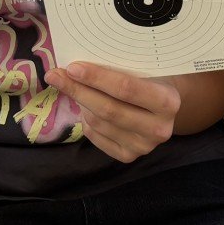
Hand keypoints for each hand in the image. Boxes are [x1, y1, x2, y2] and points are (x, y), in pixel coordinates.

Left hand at [45, 63, 179, 162]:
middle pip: (108, 109)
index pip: (126, 89)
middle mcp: (159, 129)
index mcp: (168, 102)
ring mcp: (143, 146)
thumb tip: (75, 66)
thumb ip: (120, 68)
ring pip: (99, 123)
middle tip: (55, 76)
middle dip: (78, 91)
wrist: (166, 108)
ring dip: (81, 104)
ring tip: (76, 89)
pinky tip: (87, 110)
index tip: (72, 67)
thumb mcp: (147, 70)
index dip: (97, 78)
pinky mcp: (129, 157)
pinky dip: (86, 121)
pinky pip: (96, 137)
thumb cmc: (153, 81)